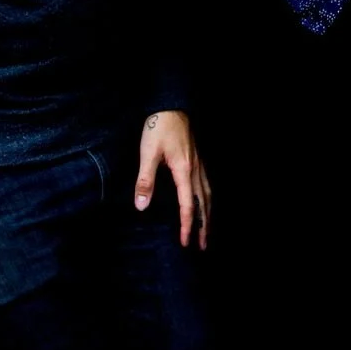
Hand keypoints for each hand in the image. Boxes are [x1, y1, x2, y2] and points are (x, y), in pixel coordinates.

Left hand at [136, 110, 211, 249]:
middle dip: (203, 226)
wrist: (171, 104)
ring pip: (208, 194)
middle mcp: (196, 170)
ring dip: (208, 214)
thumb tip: (142, 206)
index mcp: (184, 171)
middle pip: (203, 204)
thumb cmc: (158, 128)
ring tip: (207, 230)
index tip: (185, 243)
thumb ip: (145, 180)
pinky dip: (208, 200)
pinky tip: (205, 202)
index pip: (187, 205)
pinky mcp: (197, 158)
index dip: (186, 226)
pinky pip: (207, 185)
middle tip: (204, 245)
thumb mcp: (148, 153)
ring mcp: (199, 164)